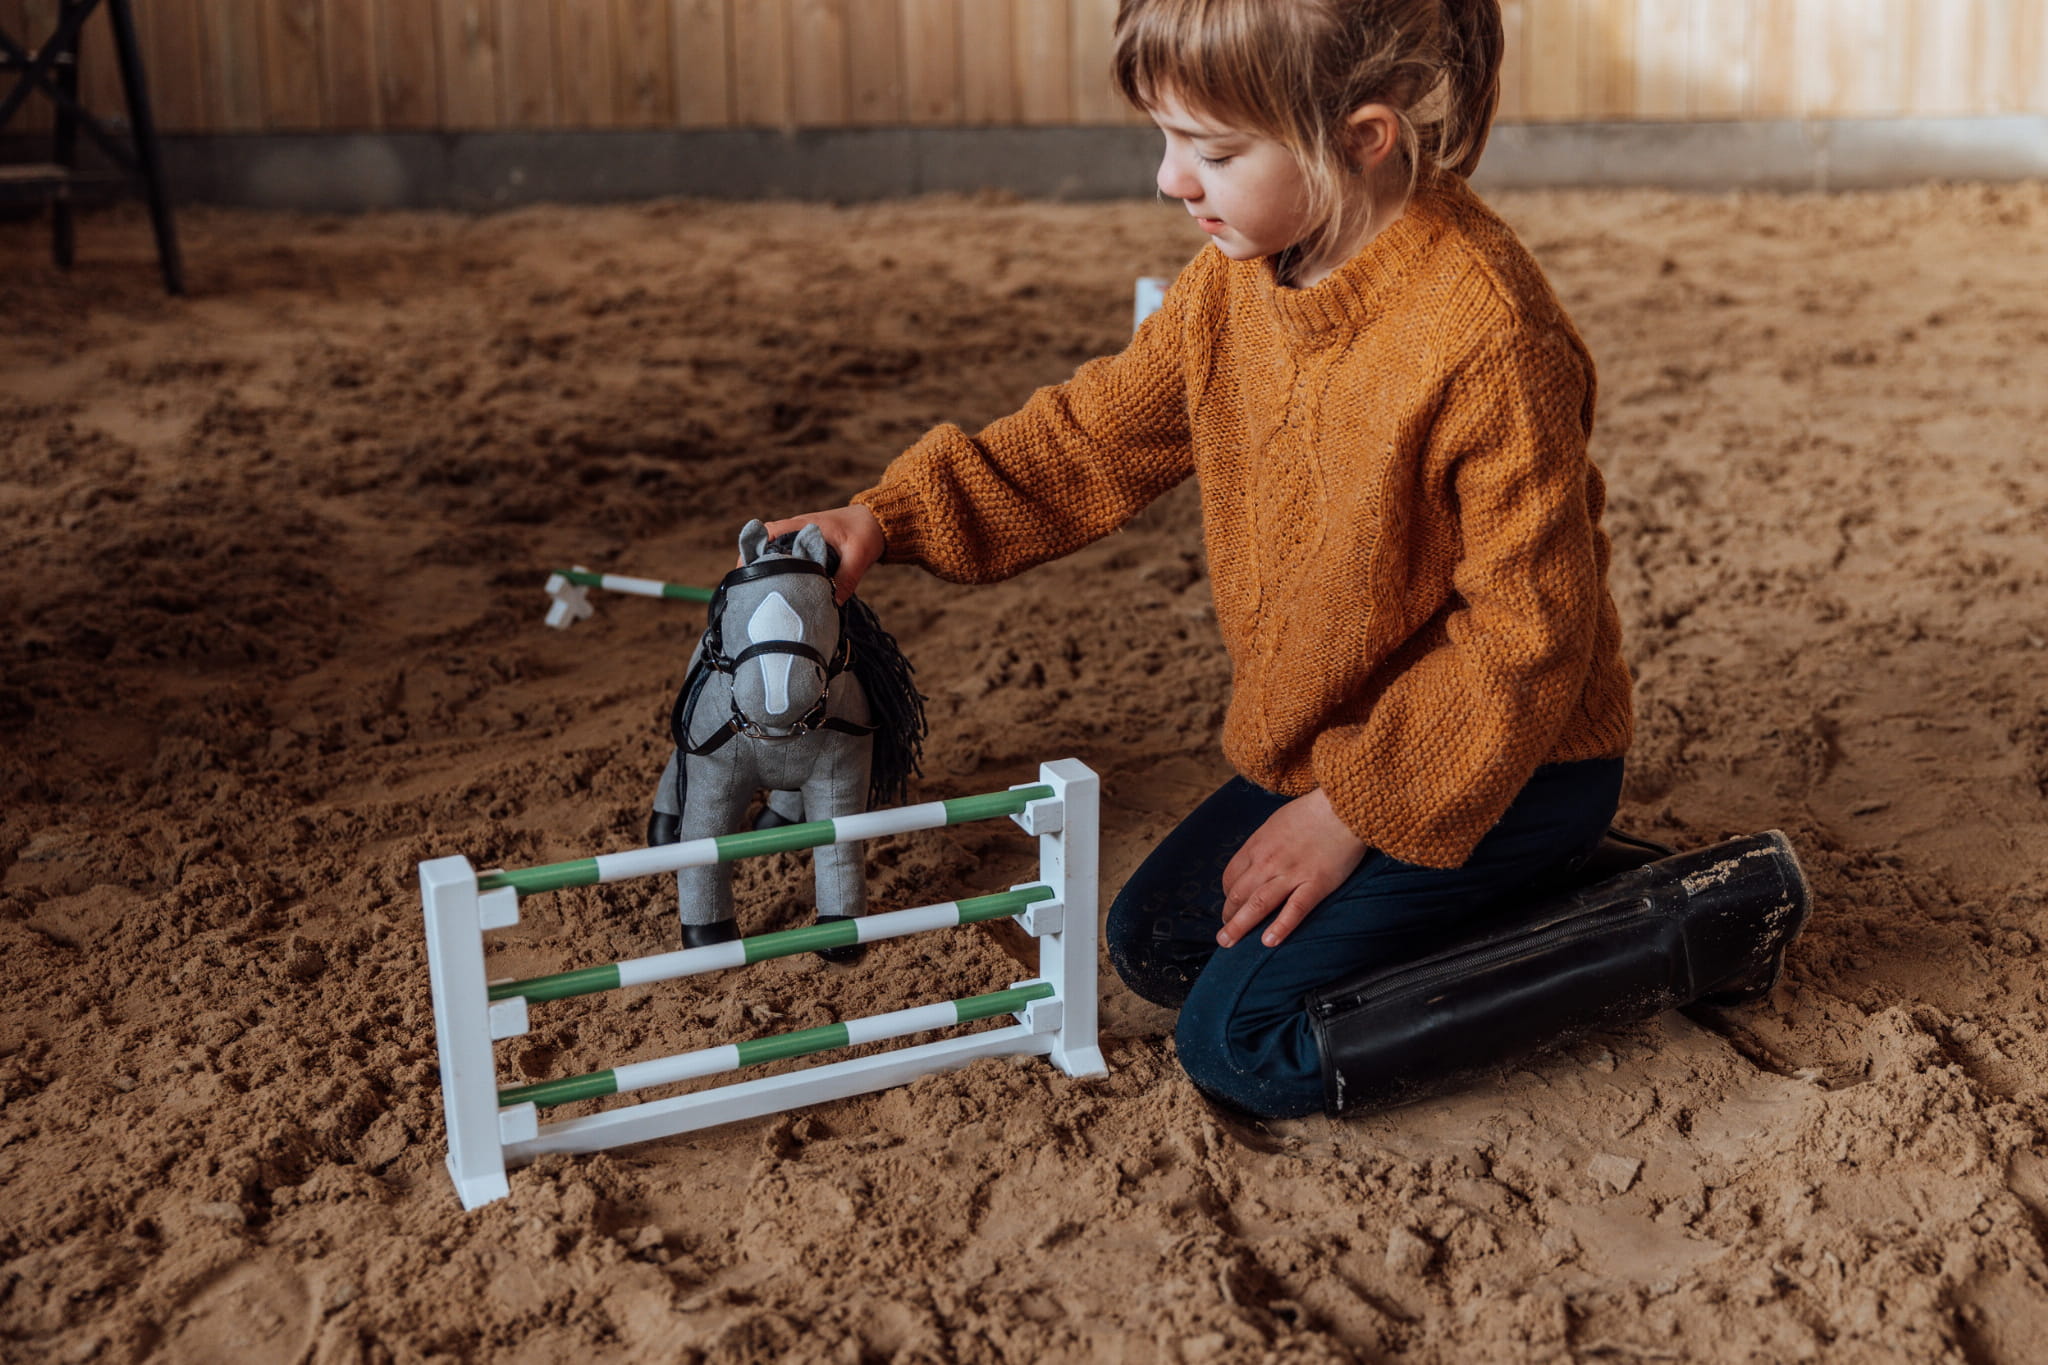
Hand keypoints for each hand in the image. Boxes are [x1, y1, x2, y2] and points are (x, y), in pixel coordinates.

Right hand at [753, 505, 885, 602]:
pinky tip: (783, 590)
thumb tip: (832, 603)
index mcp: (804, 525)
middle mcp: (797, 529)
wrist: (879, 522)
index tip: (744, 570)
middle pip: (765, 545)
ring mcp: (801, 538)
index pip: (767, 532)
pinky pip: (788, 558)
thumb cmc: (866, 532)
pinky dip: (783, 570)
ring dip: (768, 569)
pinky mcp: (808, 547)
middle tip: (749, 589)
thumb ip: (846, 578)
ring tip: (762, 593)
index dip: (751, 549)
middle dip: (755, 564)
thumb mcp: (859, 555)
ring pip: (776, 552)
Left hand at [1217, 789, 1367, 949]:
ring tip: (1228, 942)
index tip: (1231, 906)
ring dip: (1240, 926)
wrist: (1343, 806)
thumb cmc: (1311, 812)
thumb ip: (1264, 844)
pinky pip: (1294, 909)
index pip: (1231, 877)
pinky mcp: (1316, 883)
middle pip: (1239, 894)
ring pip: (1258, 904)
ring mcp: (1291, 873)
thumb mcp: (1276, 822)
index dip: (1228, 896)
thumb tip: (1255, 861)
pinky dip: (1280, 927)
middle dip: (1228, 916)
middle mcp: (1268, 861)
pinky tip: (1268, 942)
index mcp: (1257, 845)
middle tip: (1225, 934)